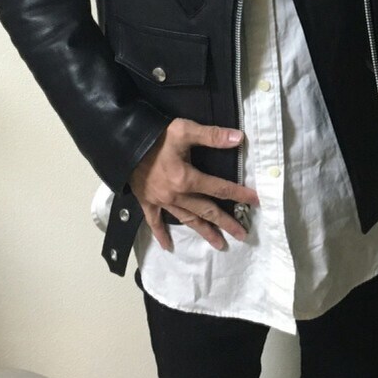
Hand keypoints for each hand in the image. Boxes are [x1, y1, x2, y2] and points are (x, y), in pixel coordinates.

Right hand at [129, 118, 258, 251]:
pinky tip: (168, 247)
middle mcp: (177, 195)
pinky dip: (161, 235)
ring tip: (219, 245)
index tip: (256, 202)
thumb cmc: (154, 136)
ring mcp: (161, 201)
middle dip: (226, 223)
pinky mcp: (147, 202)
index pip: (220, 188)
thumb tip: (239, 137)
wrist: (121, 144)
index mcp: (187, 178)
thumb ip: (212, 136)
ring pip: (187, 220)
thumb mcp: (184, 130)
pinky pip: (155, 222)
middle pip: (207, 211)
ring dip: (204, 232)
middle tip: (243, 235)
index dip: (239, 194)